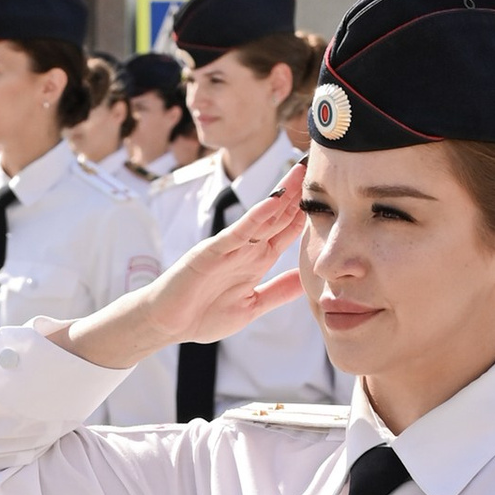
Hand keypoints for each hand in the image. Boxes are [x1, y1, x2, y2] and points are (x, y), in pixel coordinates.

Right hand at [61, 168, 306, 374]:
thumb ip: (278, 292)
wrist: (166, 325)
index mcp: (256, 262)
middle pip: (277, 217)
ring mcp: (229, 248)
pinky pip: (238, 232)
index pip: (286, 232)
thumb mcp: (252, 307)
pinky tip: (275, 202)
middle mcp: (245, 250)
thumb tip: (307, 281)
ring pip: (261, 217)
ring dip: (282, 196)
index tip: (328, 196)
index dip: (306, 214)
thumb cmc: (203, 316)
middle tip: (319, 169)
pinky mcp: (211, 252)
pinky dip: (257, 217)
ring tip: (300, 173)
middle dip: (298, 194)